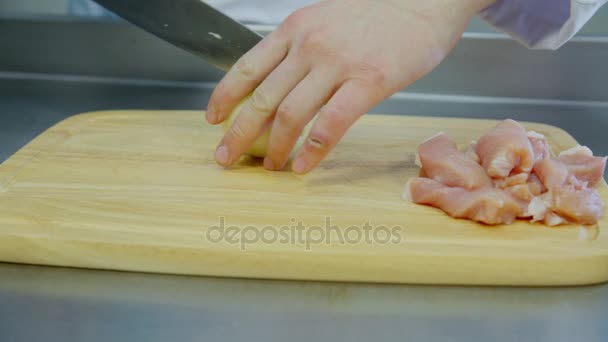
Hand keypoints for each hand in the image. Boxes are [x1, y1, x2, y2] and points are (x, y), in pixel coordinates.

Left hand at [206, 0, 494, 173]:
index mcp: (295, 28)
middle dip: (238, 133)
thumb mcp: (326, 19)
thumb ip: (300, 49)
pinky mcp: (369, 82)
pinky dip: (313, 150)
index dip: (225, 96)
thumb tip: (279, 84)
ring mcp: (338, 63)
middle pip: (262, 97)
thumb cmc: (378, 13)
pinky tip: (304, 165)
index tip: (213, 119)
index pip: (247, 67)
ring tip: (271, 167)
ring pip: (291, 114)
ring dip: (275, 147)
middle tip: (226, 157)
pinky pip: (331, 123)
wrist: (424, 0)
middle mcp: (310, 45)